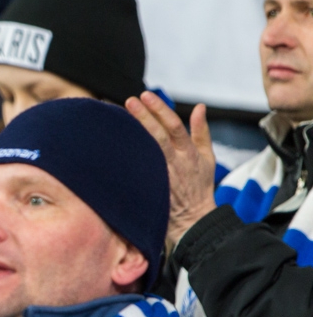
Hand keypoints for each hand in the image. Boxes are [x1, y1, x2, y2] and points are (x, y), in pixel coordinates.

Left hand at [126, 92, 216, 247]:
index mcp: (188, 153)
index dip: (160, 110)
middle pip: (157, 136)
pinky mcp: (149, 188)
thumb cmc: (199, 187)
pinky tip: (110, 145)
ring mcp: (160, 176)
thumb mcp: (207, 158)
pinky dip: (125, 157)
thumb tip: (200, 107)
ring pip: (145, 152)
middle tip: (128, 101)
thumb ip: (201, 131)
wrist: (192, 221)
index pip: (174, 126)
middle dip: (143, 117)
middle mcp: (174, 163)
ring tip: (115, 118)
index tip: (146, 95)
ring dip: (131, 134)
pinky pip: (135, 171)